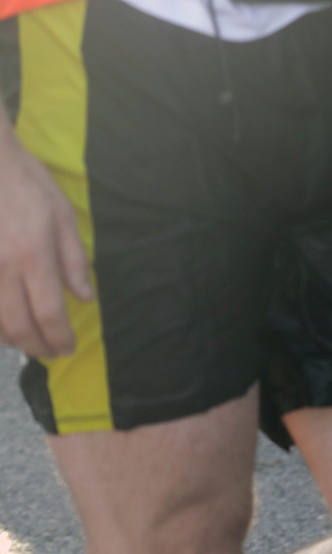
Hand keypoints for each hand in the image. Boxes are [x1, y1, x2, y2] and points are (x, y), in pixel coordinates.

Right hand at [0, 131, 88, 358]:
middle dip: (36, 346)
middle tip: (49, 354)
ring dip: (10, 338)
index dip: (58, 337)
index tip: (68, 349)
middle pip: (17, 324)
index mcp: (33, 255)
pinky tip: (3, 324)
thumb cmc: (25, 182)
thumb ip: (74, 261)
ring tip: (27, 343)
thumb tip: (84, 298)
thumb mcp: (63, 216)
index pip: (48, 312)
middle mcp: (1, 266)